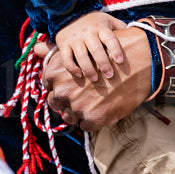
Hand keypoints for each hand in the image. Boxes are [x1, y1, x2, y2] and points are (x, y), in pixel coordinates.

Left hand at [39, 26, 153, 130]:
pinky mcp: (94, 118)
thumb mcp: (78, 48)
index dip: (59, 86)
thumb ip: (54, 52)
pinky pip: (85, 126)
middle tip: (81, 95)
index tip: (70, 84)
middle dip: (65, 100)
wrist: (138, 61)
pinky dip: (91, 120)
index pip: (48, 86)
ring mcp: (77, 106)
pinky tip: (101, 109)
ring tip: (92, 102)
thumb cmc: (108, 52)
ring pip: (68, 116)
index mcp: (56, 72)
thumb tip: (36, 48)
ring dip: (77, 112)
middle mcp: (63, 90)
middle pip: (54, 102)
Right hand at [53, 11, 131, 81]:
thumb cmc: (93, 21)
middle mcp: (87, 32)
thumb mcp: (107, 20)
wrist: (69, 13)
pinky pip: (66, 58)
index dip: (115, 49)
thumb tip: (138, 35)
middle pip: (96, 49)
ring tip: (95, 79)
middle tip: (110, 76)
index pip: (109, 38)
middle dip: (103, 64)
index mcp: (100, 27)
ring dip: (88, 69)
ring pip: (81, 55)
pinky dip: (72, 68)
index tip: (120, 61)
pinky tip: (79, 75)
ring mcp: (74, 39)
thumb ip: (120, 27)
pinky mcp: (63, 44)